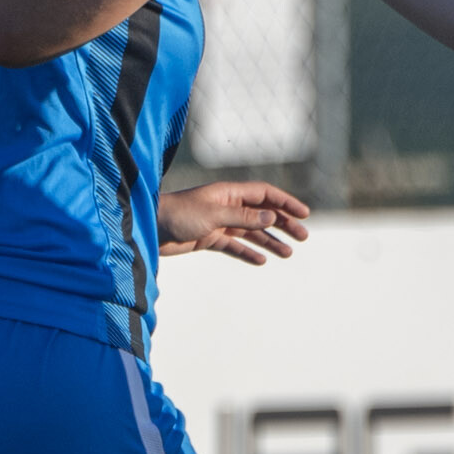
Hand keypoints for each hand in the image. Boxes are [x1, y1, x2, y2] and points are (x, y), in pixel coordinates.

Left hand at [158, 181, 311, 263]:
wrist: (150, 227)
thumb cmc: (179, 214)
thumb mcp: (214, 215)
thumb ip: (243, 217)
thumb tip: (271, 217)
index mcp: (230, 193)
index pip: (265, 195)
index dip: (286, 203)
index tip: (304, 214)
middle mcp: (228, 206)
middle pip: (263, 214)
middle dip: (283, 224)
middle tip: (303, 236)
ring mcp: (219, 223)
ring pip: (252, 232)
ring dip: (270, 241)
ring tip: (288, 253)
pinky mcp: (210, 238)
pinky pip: (235, 246)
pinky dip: (248, 252)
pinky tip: (261, 260)